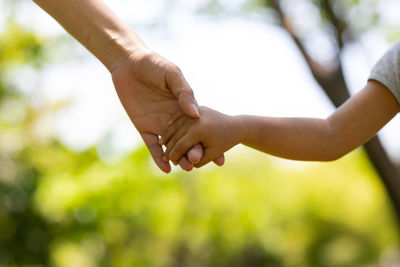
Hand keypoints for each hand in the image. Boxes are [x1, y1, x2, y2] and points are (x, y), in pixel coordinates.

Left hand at [111, 50, 223, 171]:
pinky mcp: (144, 128)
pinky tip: (166, 168)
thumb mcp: (173, 75)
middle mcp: (173, 119)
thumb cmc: (154, 64)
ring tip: (188, 167)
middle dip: (194, 152)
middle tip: (200, 161)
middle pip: (187, 140)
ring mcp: (159, 125)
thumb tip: (196, 114)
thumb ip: (184, 93)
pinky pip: (152, 146)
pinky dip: (158, 157)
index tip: (221, 153)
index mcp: (183, 106)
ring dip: (179, 158)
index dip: (210, 140)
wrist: (129, 63)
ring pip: (172, 146)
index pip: (199, 127)